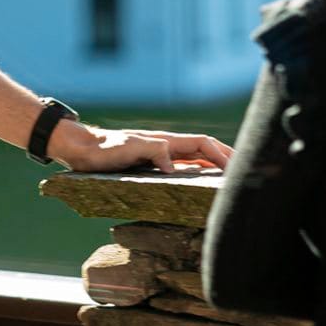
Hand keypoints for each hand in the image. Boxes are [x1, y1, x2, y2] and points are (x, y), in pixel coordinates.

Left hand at [50, 121, 233, 172]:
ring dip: (213, 167)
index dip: (221, 153)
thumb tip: (172, 166)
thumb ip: (151, 151)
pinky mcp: (150, 167)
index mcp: (165, 141)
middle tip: (244, 171)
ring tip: (229, 179)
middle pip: (203, 151)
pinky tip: (199, 185)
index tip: (237, 167)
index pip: (202, 144)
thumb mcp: (127, 147)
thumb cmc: (103, 149)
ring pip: (194, 161)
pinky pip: (180, 170)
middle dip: (225, 158)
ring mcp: (159, 157)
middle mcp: (166, 148)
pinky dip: (195, 175)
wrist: (81, 150)